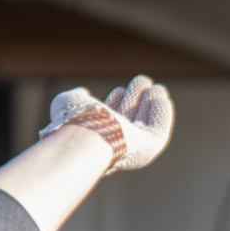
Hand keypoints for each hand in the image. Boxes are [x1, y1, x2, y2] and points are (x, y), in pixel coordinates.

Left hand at [41, 75, 173, 173]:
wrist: (85, 136)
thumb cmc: (73, 121)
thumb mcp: (66, 103)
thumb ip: (75, 97)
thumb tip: (83, 94)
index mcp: (93, 133)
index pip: (109, 116)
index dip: (116, 101)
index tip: (119, 91)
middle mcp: (111, 141)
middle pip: (128, 118)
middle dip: (135, 98)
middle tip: (141, 81)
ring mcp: (130, 147)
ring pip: (143, 122)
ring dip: (150, 102)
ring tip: (155, 87)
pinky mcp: (147, 149)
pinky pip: (158, 132)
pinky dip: (162, 116)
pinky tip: (162, 99)